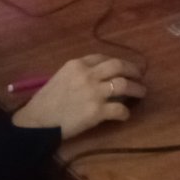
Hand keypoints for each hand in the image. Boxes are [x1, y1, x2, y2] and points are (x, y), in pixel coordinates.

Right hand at [11, 54, 146, 139]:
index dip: (117, 62)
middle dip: (133, 70)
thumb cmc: (45, 101)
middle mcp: (88, 74)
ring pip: (124, 84)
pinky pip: (119, 109)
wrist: (37, 121)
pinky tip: (125, 115)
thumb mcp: (61, 77)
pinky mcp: (97, 111)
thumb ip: (79, 74)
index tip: (124, 67)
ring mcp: (94, 92)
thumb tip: (98, 77)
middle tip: (140, 76)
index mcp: (77, 64)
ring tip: (142, 92)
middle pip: (118, 66)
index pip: (103, 57)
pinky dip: (125, 112)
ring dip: (137, 88)